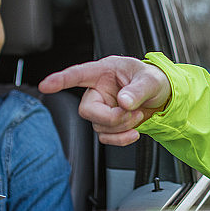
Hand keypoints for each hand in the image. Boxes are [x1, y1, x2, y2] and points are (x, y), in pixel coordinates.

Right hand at [38, 55, 170, 145]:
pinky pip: (105, 138)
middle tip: (132, 114)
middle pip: (87, 110)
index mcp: (105, 71)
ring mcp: (102, 108)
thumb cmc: (154, 80)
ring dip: (120, 127)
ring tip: (138, 115)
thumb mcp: (151, 80)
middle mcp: (99, 90)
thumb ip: (137, 90)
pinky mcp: (107, 123)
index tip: (45, 85)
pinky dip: (120, 139)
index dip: (60, 80)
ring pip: (98, 126)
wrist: (163, 97)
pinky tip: (133, 132)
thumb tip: (123, 102)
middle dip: (110, 117)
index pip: (78, 74)